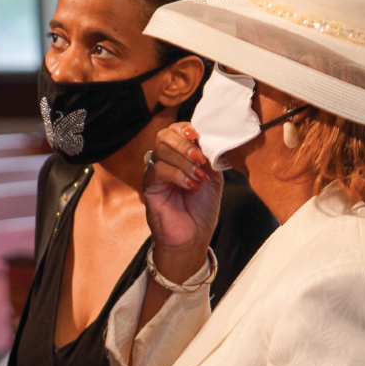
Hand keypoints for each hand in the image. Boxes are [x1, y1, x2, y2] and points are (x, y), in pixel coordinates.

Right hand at [144, 123, 223, 283]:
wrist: (193, 236)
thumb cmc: (202, 209)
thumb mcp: (214, 178)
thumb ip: (211, 158)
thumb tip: (210, 140)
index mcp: (182, 156)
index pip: (177, 131)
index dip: (187, 129)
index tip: (200, 137)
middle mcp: (166, 161)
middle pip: (164, 135)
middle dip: (184, 143)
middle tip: (200, 157)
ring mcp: (156, 173)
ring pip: (162, 151)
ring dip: (184, 162)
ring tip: (199, 177)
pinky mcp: (150, 186)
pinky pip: (159, 170)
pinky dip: (178, 175)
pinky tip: (191, 186)